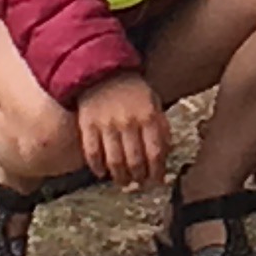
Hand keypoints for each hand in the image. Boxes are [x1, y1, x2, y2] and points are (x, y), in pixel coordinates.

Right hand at [75, 70, 169, 188]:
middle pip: (135, 160)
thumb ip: (161, 126)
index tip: (158, 181)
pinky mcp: (87, 125)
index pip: (155, 152)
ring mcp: (106, 125)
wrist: (102, 70)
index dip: (157, 170)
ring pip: (114, 160)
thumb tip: (168, 150)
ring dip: (120, 176)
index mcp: (148, 116)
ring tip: (124, 183)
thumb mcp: (154, 101)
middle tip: (140, 184)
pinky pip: (91, 152)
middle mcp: (128, 123)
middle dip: (139, 177)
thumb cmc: (132, 88)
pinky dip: (96, 166)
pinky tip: (101, 173)